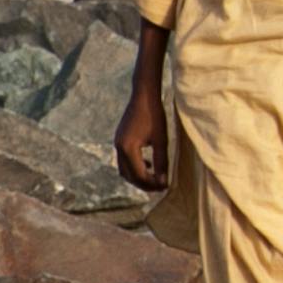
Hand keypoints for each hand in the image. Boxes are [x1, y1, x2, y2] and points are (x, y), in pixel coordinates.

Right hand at [113, 56, 172, 194]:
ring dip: (138, 177)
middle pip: (129, 176)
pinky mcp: (120, 139)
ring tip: (154, 179)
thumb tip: (163, 182)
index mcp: (128, 148)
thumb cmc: (155, 115)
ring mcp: (117, 143)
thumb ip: (162, 162)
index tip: (165, 187)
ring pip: (124, 169)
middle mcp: (119, 147)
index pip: (139, 175)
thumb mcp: (161, 140)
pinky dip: (134, 167)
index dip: (152, 184)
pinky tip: (148, 165)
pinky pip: (124, 160)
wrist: (144, 95)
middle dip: (143, 184)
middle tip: (160, 187)